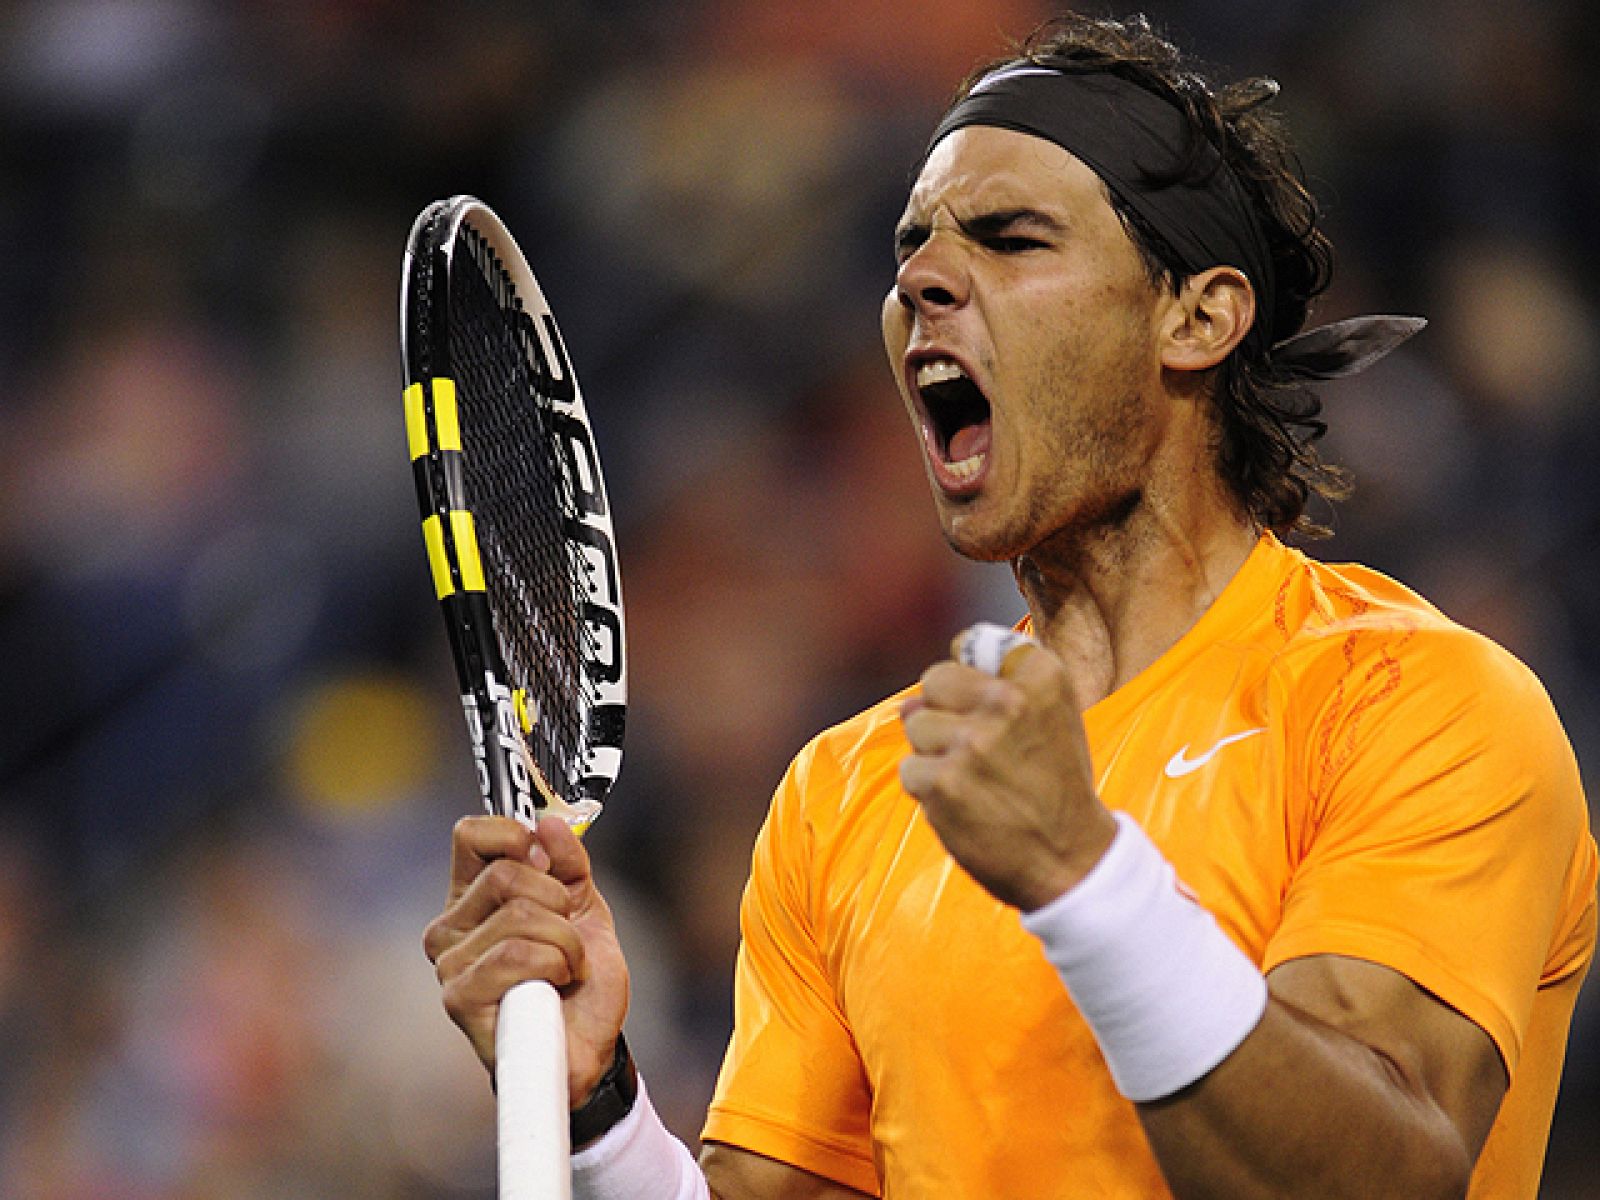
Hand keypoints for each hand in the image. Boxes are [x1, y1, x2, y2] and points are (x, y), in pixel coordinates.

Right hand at [423, 814, 629, 1105]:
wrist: (589, 1046)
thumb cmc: (579, 981)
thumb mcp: (584, 907)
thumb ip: (568, 862)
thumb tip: (548, 823)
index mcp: (473, 897)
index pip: (471, 836)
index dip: (515, 835)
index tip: (546, 862)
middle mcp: (450, 927)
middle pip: (507, 872)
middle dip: (558, 903)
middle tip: (566, 937)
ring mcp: (450, 964)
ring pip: (519, 914)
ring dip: (565, 941)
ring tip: (565, 969)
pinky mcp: (459, 998)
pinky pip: (516, 954)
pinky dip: (554, 965)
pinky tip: (553, 988)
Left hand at [899, 632, 1117, 910]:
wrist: (1070, 859)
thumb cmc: (1055, 786)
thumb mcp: (1053, 717)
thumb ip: (997, 687)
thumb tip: (910, 699)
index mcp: (1042, 677)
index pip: (968, 647)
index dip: (969, 680)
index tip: (991, 709)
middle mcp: (1008, 702)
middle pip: (934, 680)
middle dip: (943, 710)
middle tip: (974, 748)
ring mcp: (973, 742)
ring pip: (917, 725)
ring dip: (935, 753)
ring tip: (974, 780)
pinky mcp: (944, 781)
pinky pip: (911, 769)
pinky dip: (929, 789)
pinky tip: (964, 804)